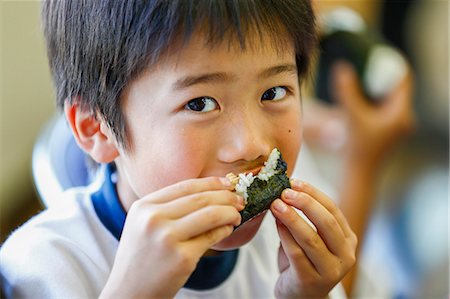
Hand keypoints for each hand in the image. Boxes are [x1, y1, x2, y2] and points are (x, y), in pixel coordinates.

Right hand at [100, 177, 243, 298]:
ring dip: (230, 213)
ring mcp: (167, 238)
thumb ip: (168, 208)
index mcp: (143, 206)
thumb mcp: (143, 225)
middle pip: (200, 198)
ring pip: (210, 215)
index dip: (211, 183)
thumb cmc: (141, 258)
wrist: (129, 293)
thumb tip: (210, 193)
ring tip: (237, 215)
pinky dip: (224, 230)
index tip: (227, 184)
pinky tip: (228, 230)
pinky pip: (211, 237)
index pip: (185, 186)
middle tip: (239, 199)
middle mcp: (153, 219)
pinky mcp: (182, 258)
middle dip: (226, 197)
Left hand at [270, 179, 356, 298]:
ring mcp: (330, 271)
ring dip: (291, 218)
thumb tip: (286, 190)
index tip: (294, 182)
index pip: (333, 209)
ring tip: (276, 205)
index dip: (313, 193)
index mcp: (348, 240)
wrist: (299, 295)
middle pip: (326, 222)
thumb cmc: (304, 261)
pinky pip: (296, 253)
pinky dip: (284, 235)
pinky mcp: (311, 281)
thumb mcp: (310, 237)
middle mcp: (345, 255)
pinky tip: (276, 223)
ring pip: (311, 238)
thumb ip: (304, 218)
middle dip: (304, 203)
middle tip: (284, 192)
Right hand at [303, 61, 414, 161]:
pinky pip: (384, 106)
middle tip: (367, 60)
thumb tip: (342, 67)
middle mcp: (403, 118)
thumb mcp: (351, 115)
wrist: (359, 172)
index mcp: (401, 113)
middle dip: (382, 73)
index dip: (392, 63)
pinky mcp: (388, 129)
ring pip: (390, 97)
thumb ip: (347, 90)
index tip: (379, 52)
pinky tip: (360, 93)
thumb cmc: (357, 148)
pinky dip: (374, 97)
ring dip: (377, 86)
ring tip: (362, 73)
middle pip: (397, 87)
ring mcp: (396, 124)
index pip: (403, 80)